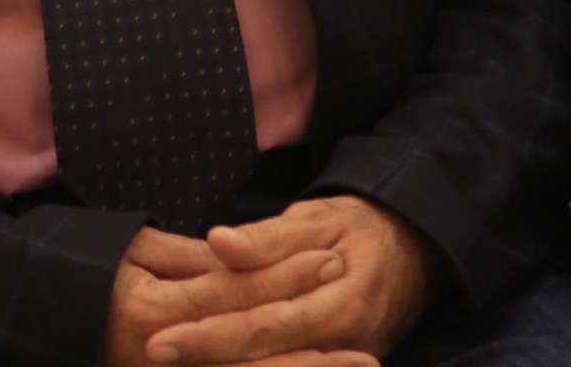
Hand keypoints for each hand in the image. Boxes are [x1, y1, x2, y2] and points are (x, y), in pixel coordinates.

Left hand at [143, 196, 440, 362]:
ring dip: (223, 366)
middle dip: (204, 356)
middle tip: (152, 352)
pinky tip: (217, 364)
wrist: (418, 250)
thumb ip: (267, 238)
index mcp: (336, 301)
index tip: (160, 335)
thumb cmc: (360, 227)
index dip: (207, 331)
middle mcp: (342, 341)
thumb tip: (218, 242)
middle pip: (262, 355)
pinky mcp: (343, 364)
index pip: (259, 323)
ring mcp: (345, 359)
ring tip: (174, 362)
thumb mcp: (318, 218)